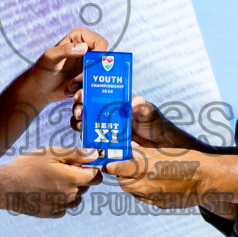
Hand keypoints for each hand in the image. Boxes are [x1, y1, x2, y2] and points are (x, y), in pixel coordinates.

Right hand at [3, 147, 102, 217]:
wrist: (7, 188)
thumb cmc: (28, 166)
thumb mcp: (51, 153)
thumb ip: (76, 154)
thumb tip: (96, 155)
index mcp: (73, 179)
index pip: (96, 177)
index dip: (92, 169)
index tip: (81, 164)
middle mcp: (71, 195)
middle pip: (86, 186)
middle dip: (78, 177)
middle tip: (59, 169)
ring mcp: (62, 206)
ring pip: (76, 197)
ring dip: (70, 189)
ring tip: (51, 180)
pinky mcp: (52, 213)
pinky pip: (64, 206)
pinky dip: (60, 199)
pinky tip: (46, 191)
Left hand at [22, 28, 108, 105]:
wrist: (39, 89)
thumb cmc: (42, 69)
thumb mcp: (51, 58)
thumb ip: (65, 50)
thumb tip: (84, 48)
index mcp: (80, 37)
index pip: (100, 43)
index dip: (100, 55)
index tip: (90, 68)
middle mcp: (87, 49)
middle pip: (101, 61)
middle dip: (89, 74)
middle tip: (73, 82)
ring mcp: (88, 65)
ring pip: (99, 76)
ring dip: (84, 85)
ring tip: (69, 87)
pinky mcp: (88, 78)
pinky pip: (94, 86)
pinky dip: (84, 91)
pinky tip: (71, 93)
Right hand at [70, 95, 192, 150]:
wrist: (160, 146)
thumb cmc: (156, 124)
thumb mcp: (151, 113)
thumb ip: (143, 107)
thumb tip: (134, 102)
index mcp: (116, 100)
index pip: (96, 91)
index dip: (85, 90)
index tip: (80, 95)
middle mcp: (108, 111)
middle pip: (86, 105)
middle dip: (78, 107)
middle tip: (79, 113)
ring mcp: (105, 126)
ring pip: (85, 121)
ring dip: (77, 121)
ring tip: (79, 124)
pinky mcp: (106, 140)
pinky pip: (91, 136)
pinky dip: (84, 136)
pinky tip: (83, 137)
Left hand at [104, 144, 226, 212]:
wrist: (206, 179)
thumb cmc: (186, 159)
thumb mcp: (162, 151)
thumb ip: (142, 153)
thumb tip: (129, 150)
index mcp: (144, 169)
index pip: (117, 169)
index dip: (111, 165)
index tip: (108, 163)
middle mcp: (145, 186)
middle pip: (123, 182)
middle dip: (122, 175)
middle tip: (127, 166)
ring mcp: (153, 198)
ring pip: (133, 192)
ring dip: (133, 183)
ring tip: (142, 173)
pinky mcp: (160, 204)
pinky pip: (146, 198)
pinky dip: (145, 190)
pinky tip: (156, 182)